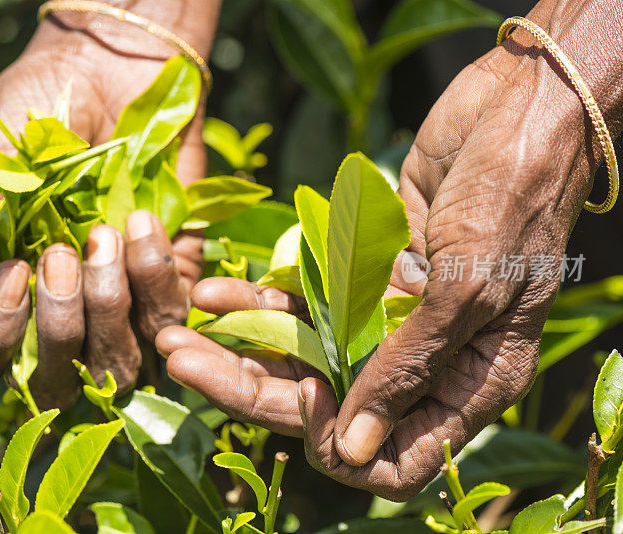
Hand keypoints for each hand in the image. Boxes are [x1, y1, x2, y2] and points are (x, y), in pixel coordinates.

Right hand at [0, 2, 218, 408]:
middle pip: (55, 383)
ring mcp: (118, 307)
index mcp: (2, 297)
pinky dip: (153, 275)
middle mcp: (60, 315)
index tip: (10, 272)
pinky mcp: (169, 285)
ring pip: (116, 367)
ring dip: (106, 305)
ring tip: (101, 233)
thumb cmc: (31, 117)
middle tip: (57, 254)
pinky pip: (168, 319)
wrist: (110, 72)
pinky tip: (140, 220)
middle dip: (57, 327)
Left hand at [157, 5, 621, 498]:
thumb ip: (409, 367)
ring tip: (175, 330)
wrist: (514, 107)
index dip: (340, 443)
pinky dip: (257, 301)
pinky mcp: (360, 275)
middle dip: (252, 390)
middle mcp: (422, 361)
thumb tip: (354, 450)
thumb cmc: (512, 197)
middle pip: (327, 404)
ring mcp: (387, 318)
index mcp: (468, 382)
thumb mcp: (469, 287)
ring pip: (302, 354)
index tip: (300, 404)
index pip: (394, 457)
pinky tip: (210, 295)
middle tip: (182, 363)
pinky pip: (300, 302)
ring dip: (239, 346)